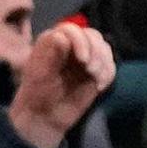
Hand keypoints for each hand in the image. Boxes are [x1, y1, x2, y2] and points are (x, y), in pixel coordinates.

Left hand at [7, 24, 116, 147]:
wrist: (45, 117)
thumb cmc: (37, 94)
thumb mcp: (40, 74)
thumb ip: (51, 54)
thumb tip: (62, 37)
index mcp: (53, 41)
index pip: (72, 30)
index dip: (81, 41)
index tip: (83, 60)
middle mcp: (70, 46)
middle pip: (93, 36)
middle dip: (96, 52)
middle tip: (91, 71)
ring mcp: (84, 58)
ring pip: (104, 48)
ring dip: (104, 63)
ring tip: (95, 79)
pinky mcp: (94, 72)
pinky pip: (110, 66)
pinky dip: (108, 74)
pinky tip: (98, 87)